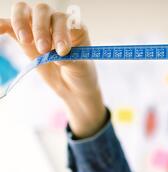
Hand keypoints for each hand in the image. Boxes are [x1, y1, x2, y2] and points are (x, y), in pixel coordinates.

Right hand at [0, 2, 105, 137]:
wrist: (74, 87)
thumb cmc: (81, 74)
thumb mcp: (81, 68)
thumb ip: (71, 59)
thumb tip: (57, 54)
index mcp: (74, 27)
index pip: (64, 19)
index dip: (61, 32)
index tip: (62, 51)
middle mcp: (56, 22)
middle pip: (42, 10)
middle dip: (40, 28)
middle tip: (43, 49)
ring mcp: (39, 28)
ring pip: (24, 11)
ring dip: (21, 23)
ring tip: (25, 41)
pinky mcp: (25, 38)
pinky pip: (9, 26)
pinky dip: (2, 24)